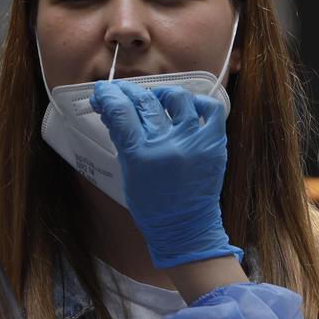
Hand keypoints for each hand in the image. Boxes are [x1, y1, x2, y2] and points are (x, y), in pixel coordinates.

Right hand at [92, 82, 240, 268]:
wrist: (186, 227)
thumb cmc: (151, 206)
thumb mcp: (128, 173)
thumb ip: (121, 140)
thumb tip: (111, 110)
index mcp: (140, 155)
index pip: (120, 111)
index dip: (108, 95)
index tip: (103, 91)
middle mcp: (167, 144)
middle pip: (145, 101)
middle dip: (129, 92)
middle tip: (123, 92)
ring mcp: (194, 142)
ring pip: (178, 98)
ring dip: (162, 93)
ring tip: (157, 99)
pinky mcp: (215, 144)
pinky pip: (212, 109)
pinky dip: (200, 102)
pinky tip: (189, 107)